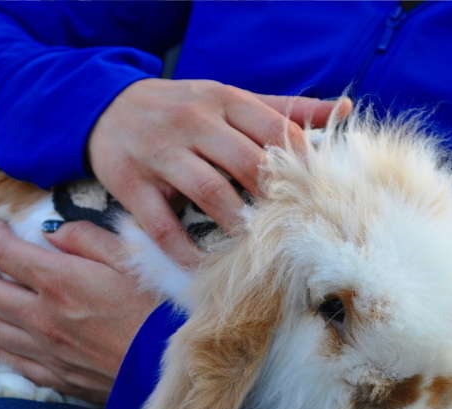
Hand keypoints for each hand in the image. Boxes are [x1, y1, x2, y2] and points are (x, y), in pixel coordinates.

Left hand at [0, 220, 156, 404]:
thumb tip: (52, 231)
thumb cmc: (160, 310)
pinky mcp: (56, 375)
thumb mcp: (133, 259)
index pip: (8, 253)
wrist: (175, 370)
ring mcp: (45, 350)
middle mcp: (43, 317)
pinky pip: (10, 358)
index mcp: (61, 282)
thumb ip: (88, 239)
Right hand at [88, 78, 351, 266]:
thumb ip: (284, 109)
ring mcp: (159, 152)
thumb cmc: (183, 109)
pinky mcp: (131, 184)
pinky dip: (184, 250)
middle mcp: (192, 121)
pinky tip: (204, 266)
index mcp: (223, 100)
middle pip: (246, 162)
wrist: (107, 110)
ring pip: (208, 192)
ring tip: (258, 249)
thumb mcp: (229, 100)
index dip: (302, 163)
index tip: (318, 194)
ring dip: (237, 224)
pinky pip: (162, 224)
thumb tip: (344, 111)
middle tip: (293, 229)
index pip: (274, 129)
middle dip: (273, 199)